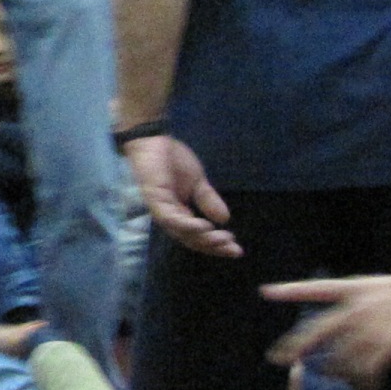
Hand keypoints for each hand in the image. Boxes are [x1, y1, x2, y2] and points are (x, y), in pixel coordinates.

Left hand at [126, 135, 239, 258]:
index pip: (198, 236)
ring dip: (203, 238)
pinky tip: (204, 226)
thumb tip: (225, 219)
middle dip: (213, 246)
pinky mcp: (155, 200)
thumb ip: (208, 200)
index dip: (217, 245)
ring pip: (182, 233)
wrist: (153, 139)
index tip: (237, 249)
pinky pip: (171, 219)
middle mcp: (170, 217)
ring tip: (222, 239)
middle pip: (191, 240)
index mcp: (179, 214)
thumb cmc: (171, 159)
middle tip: (234, 250)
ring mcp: (161, 210)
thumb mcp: (197, 182)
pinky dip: (187, 225)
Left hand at [262, 274, 390, 387]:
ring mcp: (370, 326)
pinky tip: (369, 384)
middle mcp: (357, 307)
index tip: (266, 291)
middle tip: (278, 359)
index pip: (316, 288)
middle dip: (294, 347)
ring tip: (348, 379)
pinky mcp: (386, 344)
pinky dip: (365, 381)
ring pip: (342, 357)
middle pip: (317, 330)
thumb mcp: (383, 288)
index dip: (290, 290)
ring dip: (341, 372)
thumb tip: (348, 326)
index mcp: (356, 289)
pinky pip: (366, 370)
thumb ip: (362, 304)